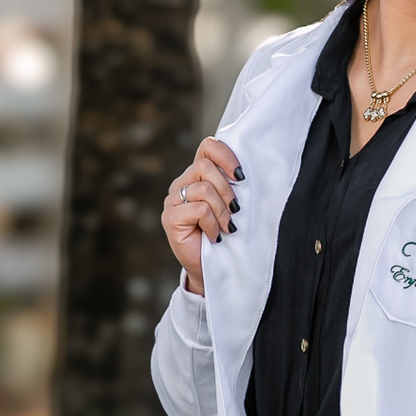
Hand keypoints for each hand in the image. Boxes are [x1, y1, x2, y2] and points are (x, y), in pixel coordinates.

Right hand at [162, 137, 242, 295]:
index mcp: (196, 175)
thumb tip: (246, 172)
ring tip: (227, 227)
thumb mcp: (232, 204)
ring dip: (222, 211)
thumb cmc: (225, 234)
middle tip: (236, 210)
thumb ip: (233, 185)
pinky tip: (214, 235)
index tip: (241, 176)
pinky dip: (212, 224)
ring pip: (203, 189)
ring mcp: (172, 200)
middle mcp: (181, 184)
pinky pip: (198, 209)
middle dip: (227, 190)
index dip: (226, 156)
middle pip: (205, 167)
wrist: (212, 267)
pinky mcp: (169, 218)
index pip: (207, 147)